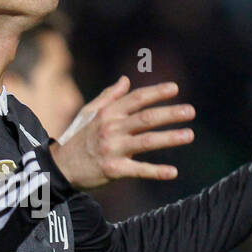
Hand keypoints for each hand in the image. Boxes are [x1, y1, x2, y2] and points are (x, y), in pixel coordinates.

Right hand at [48, 76, 194, 188]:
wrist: (60, 167)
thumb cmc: (78, 138)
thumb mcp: (88, 113)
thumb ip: (109, 96)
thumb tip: (126, 79)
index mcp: (107, 113)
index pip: (136, 99)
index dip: (156, 92)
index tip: (175, 88)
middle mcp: (111, 129)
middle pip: (145, 118)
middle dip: (169, 114)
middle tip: (190, 111)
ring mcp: (113, 149)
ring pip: (146, 141)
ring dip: (169, 138)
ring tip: (189, 135)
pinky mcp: (113, 170)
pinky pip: (139, 170)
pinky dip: (156, 171)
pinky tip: (173, 172)